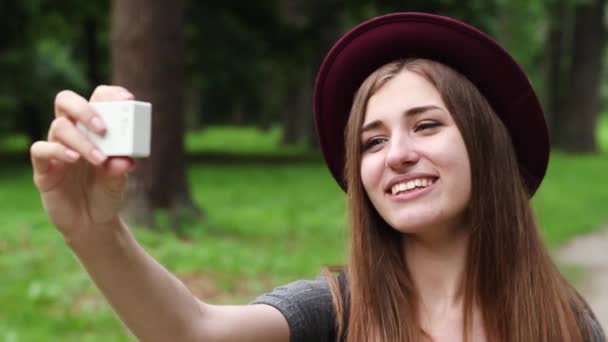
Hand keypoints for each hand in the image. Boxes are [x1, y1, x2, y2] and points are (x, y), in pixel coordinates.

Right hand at [30, 85, 136, 238]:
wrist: (92, 223)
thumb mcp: (119, 181)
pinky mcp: (44, 168)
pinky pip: (41, 149)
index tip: (127, 100)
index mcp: (94, 129)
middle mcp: (73, 133)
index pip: (97, 98)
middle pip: (66, 101)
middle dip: (85, 109)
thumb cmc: (107, 193)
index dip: (110, 94)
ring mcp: (57, 148)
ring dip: (81, 140)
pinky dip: (58, 150)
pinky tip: (74, 159)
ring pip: (59, 126)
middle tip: (103, 128)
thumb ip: (120, 169)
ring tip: (100, 160)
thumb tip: (125, 160)